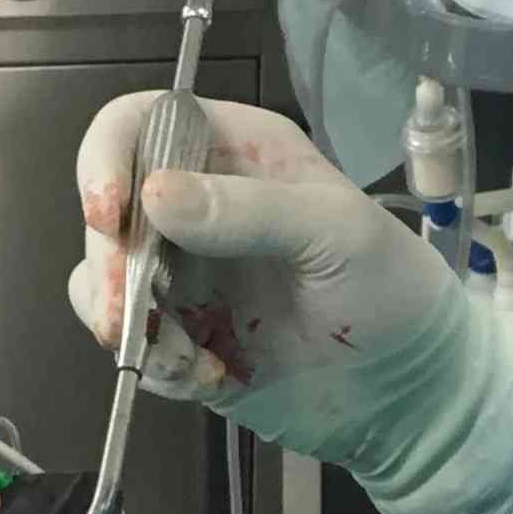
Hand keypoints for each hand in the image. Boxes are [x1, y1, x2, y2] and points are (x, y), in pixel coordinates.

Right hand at [69, 94, 464, 420]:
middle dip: (109, 265)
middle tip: (128, 317)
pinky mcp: (180, 335)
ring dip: (127, 324)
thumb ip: (251, 210)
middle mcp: (196, 203)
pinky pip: (131, 343)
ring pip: (102, 281)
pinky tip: (209, 378)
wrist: (410, 388)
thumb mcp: (336, 232)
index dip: (106, 160)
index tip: (110, 216)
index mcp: (234, 151)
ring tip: (187, 358)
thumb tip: (152, 194)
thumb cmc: (390, 286)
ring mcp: (183, 273)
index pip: (138, 124)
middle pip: (106, 209)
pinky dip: (153, 365)